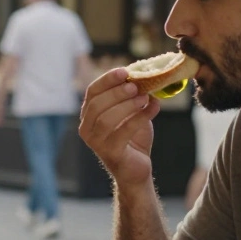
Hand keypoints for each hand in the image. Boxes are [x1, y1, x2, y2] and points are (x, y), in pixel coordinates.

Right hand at [78, 69, 159, 187]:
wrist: (137, 168)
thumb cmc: (132, 137)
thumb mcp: (131, 112)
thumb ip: (132, 96)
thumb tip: (144, 75)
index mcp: (88, 115)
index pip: (92, 92)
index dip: (107, 80)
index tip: (124, 71)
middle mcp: (86, 129)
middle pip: (96, 105)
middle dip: (116, 93)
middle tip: (135, 86)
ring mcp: (96, 143)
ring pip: (106, 119)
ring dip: (127, 105)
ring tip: (145, 98)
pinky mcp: (110, 154)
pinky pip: (123, 132)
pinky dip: (140, 118)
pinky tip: (154, 109)